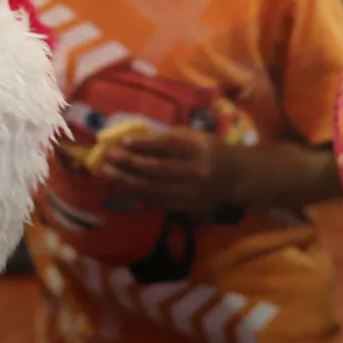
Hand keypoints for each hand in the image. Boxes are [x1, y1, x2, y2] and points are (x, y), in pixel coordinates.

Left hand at [101, 128, 228, 211]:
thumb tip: (133, 136)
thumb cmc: (210, 149)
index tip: (122, 140)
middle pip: (157, 168)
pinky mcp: (184, 205)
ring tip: (107, 172)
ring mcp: (189, 191)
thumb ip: (168, 136)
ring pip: (153, 187)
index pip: (168, 144)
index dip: (144, 143)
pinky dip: (135, 194)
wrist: (234, 177)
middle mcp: (195, 171)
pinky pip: (155, 201)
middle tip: (108, 156)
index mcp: (199, 148)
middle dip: (129, 163)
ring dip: (127, 180)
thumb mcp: (195, 136)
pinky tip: (120, 186)